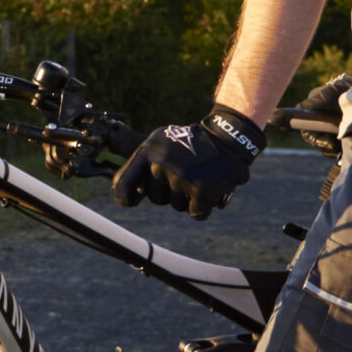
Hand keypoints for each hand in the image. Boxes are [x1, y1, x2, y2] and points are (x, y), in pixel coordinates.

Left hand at [111, 107, 263, 218]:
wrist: (227, 137)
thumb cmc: (189, 143)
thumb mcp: (160, 143)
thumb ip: (142, 165)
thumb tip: (124, 195)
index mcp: (147, 152)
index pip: (123, 183)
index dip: (125, 197)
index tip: (131, 201)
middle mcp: (161, 164)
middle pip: (156, 198)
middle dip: (170, 191)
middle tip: (184, 173)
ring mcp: (181, 178)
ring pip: (177, 206)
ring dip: (188, 197)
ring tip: (198, 175)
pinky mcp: (202, 190)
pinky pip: (196, 213)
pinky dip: (203, 206)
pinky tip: (209, 189)